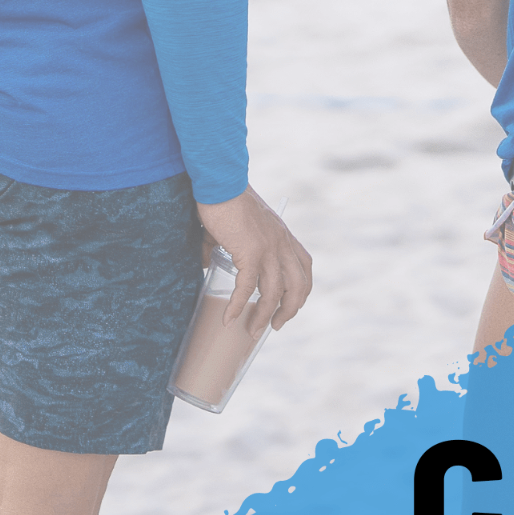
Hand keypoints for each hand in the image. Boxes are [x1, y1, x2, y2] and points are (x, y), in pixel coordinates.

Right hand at [195, 187, 312, 335]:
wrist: (221, 183)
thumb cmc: (226, 200)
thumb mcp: (236, 227)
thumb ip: (227, 247)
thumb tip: (208, 264)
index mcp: (283, 236)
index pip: (304, 267)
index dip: (301, 290)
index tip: (289, 305)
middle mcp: (282, 244)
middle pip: (298, 286)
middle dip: (289, 310)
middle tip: (275, 325)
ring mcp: (269, 249)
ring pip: (274, 293)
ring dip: (263, 316)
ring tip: (252, 331)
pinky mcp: (251, 252)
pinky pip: (247, 288)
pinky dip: (238, 305)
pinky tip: (229, 318)